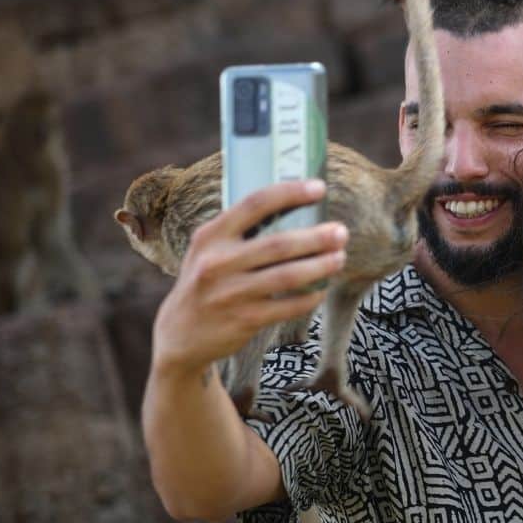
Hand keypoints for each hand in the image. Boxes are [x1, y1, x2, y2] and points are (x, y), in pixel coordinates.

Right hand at [152, 180, 347, 376]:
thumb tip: (295, 208)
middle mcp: (217, 262)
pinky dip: (309, 297)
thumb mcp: (209, 250)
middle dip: (316, 237)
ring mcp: (230, 293)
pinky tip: (321, 290)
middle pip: (278, 244)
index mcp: (210, 236)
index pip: (254, 204)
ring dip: (320, 266)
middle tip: (341, 232)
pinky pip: (287, 306)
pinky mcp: (243, 320)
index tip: (319, 187)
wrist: (181, 334)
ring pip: (287, 276)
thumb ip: (240, 232)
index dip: (290, 193)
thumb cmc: (207, 281)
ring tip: (340, 258)